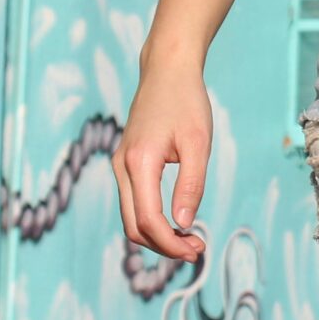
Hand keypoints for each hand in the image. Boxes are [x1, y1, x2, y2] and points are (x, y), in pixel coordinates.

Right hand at [114, 58, 211, 262]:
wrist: (167, 69)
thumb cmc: (186, 101)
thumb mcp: (198, 143)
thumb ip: (191, 184)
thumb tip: (184, 224)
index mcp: (139, 162)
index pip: (148, 220)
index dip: (171, 243)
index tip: (197, 250)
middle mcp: (122, 167)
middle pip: (134, 226)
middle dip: (163, 245)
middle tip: (196, 249)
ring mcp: (120, 164)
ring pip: (131, 217)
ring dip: (157, 235)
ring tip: (190, 239)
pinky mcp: (125, 162)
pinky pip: (133, 202)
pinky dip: (152, 219)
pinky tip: (176, 219)